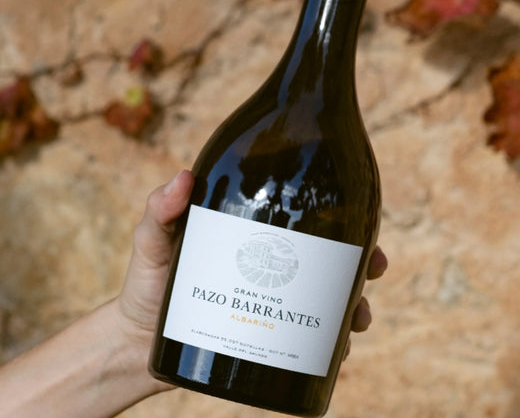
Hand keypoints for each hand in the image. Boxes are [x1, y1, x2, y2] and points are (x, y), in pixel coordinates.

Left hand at [116, 170, 386, 385]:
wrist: (138, 343)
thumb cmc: (147, 285)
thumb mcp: (152, 243)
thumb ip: (159, 212)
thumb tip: (184, 177)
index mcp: (252, 236)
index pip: (301, 220)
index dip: (338, 217)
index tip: (362, 220)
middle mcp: (270, 267)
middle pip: (327, 259)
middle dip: (360, 261)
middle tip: (374, 268)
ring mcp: (272, 303)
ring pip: (326, 299)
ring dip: (353, 304)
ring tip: (357, 317)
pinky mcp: (268, 337)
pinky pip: (309, 339)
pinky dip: (330, 343)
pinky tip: (337, 351)